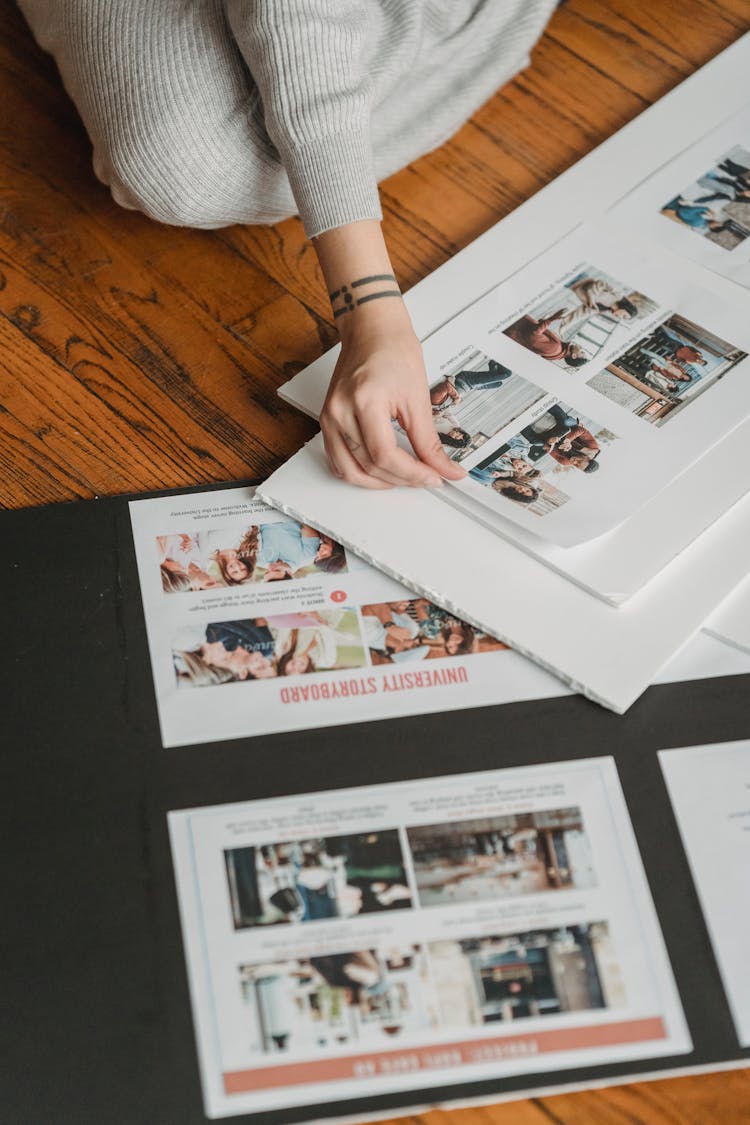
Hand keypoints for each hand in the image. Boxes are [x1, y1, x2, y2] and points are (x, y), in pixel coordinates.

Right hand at [321, 302, 466, 488]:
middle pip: (369, 466)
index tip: (434, 478)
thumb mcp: (418, 398)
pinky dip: (359, 474)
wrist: (372, 332)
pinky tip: (380, 472)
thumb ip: (429, 441)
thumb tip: (445, 469)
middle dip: (401, 479)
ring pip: (350, 472)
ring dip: (379, 482)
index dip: (412, 474)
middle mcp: (340, 412)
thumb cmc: (393, 352)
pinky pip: (338, 462)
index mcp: (364, 402)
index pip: (385, 455)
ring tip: (405, 478)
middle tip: (427, 477)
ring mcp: (329, 419)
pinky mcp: (327, 422)